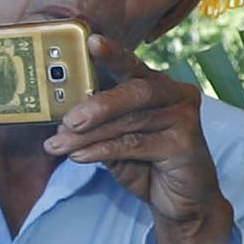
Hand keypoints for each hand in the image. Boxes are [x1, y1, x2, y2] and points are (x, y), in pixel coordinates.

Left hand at [46, 36, 234, 243]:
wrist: (181, 202)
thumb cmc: (146, 166)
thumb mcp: (116, 143)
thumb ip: (97, 128)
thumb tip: (60, 120)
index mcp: (157, 87)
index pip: (132, 67)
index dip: (113, 54)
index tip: (90, 41)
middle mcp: (176, 95)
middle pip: (135, 90)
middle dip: (96, 104)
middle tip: (65, 120)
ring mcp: (184, 118)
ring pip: (130, 121)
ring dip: (88, 135)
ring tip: (58, 145)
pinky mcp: (185, 143)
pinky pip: (136, 144)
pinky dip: (103, 150)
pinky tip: (79, 157)